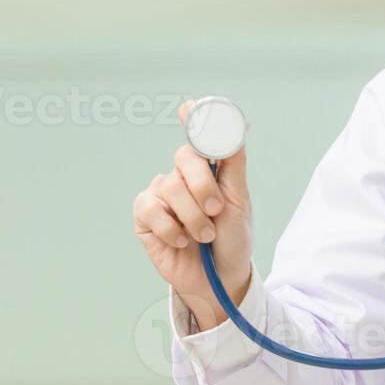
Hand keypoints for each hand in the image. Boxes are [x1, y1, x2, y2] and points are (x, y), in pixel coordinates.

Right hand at [133, 98, 253, 330]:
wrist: (220, 278)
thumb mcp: (239, 200)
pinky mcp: (145, 217)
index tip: (189, 107)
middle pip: (185, 157)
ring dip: (193, 216)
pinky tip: (181, 240)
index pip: (198, 136)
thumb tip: (235, 129)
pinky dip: (172, 228)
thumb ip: (233, 164)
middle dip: (203, 185)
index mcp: (208, 168)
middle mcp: (182, 176)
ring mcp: (162, 194)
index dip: (193, 119)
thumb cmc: (232, 238)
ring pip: (170, 186)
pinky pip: (152, 209)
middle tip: (216, 210)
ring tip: (204, 235)